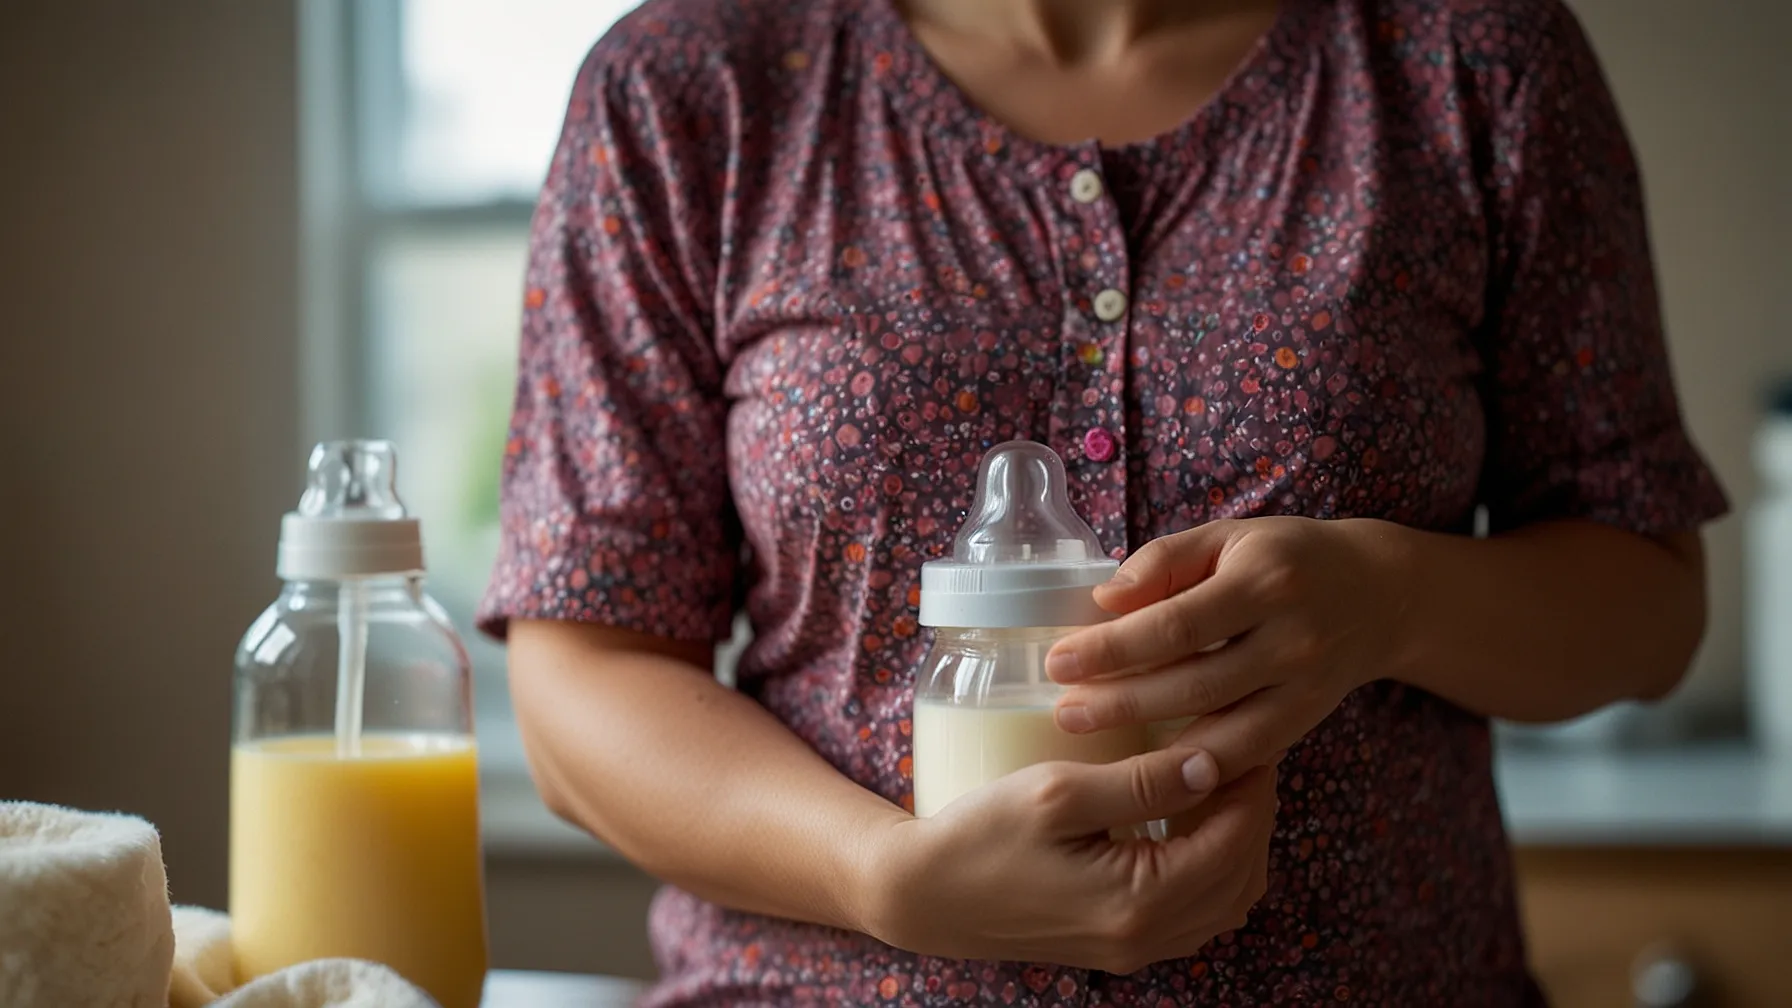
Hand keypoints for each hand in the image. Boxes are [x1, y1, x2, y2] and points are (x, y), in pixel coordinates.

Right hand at [864, 748, 1275, 972]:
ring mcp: (1135, 949)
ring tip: (1222, 782)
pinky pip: (1196, 914)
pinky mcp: (1120, 945)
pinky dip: (1212, 869)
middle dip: (1254, 810)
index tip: (1249, 729)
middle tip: (1243, 750)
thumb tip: (1213, 764)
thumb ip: (1140, 780)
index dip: (1253, 781)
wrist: (924, 895)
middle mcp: (1147, 937)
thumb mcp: (1058, 792)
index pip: (1235, 838)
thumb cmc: (980, 836)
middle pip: (1243, 873)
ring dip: (1238, 841)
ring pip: (1227, 899)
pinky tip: (1192, 824)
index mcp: (1140, 900)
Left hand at [1045, 517, 1410, 780]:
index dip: (1114, 648)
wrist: (1378, 594)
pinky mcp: (1308, 721)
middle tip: (1063, 711)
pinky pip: (1247, 755)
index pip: (1176, 624)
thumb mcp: (1227, 537)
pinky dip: (1197, 767)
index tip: (1059, 660)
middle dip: (1120, 702)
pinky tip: (1149, 770)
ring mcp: (1305, 687)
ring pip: (1221, 730)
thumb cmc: (1284, 558)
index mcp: (1265, 580)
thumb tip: (1103, 600)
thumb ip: (1164, 561)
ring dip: (1150, 745)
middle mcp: (1291, 638)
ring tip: (1091, 740)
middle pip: (1193, 683)